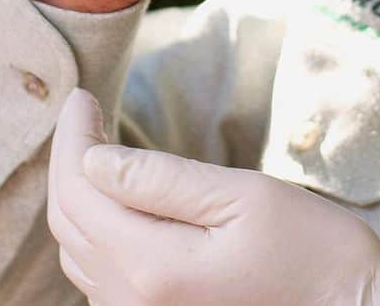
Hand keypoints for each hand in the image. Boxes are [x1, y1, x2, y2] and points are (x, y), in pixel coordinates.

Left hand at [48, 89, 379, 305]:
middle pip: (70, 222)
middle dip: (70, 158)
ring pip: (79, 251)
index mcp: (151, 266)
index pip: (80, 190)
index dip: (73, 136)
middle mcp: (132, 304)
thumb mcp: (241, 197)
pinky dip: (97, 228)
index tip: (81, 95)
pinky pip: (102, 276)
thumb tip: (93, 158)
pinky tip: (116, 196)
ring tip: (94, 144)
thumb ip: (162, 180)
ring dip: (79, 193)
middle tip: (84, 110)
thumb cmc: (309, 249)